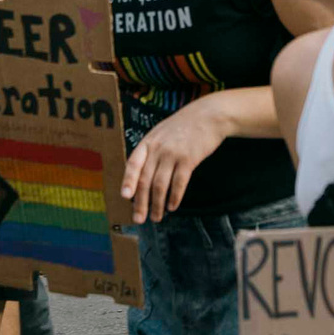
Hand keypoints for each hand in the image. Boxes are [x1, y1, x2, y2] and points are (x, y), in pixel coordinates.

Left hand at [121, 98, 230, 223]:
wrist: (209, 115)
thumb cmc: (184, 126)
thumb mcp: (161, 132)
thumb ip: (151, 150)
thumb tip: (141, 176)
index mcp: (148, 142)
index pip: (133, 164)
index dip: (128, 181)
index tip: (125, 197)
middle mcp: (158, 148)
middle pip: (145, 180)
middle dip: (141, 202)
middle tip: (139, 219)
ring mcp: (173, 154)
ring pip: (161, 185)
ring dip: (157, 204)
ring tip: (156, 217)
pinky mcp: (189, 159)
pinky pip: (179, 183)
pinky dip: (175, 197)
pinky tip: (172, 207)